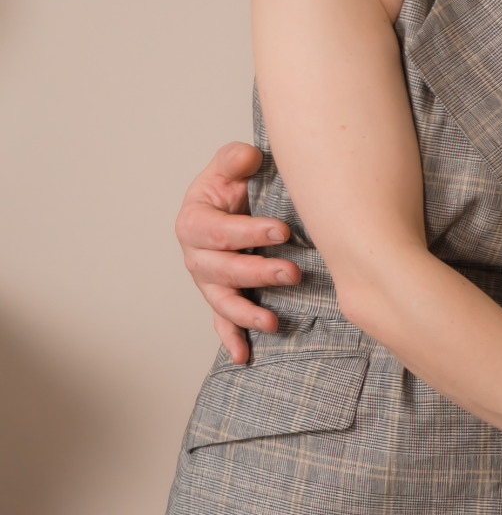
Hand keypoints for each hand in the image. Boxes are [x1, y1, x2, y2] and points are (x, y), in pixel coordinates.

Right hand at [175, 142, 302, 363]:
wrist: (235, 207)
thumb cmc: (234, 188)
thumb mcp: (232, 168)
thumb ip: (235, 160)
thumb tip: (248, 157)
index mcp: (194, 221)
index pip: (218, 230)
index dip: (249, 231)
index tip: (283, 230)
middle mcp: (197, 255)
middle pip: (222, 270)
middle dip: (257, 273)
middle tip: (293, 272)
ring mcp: (208, 282)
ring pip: (221, 302)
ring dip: (246, 315)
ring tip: (273, 323)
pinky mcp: (221, 299)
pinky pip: (221, 323)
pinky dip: (231, 340)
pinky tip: (242, 356)